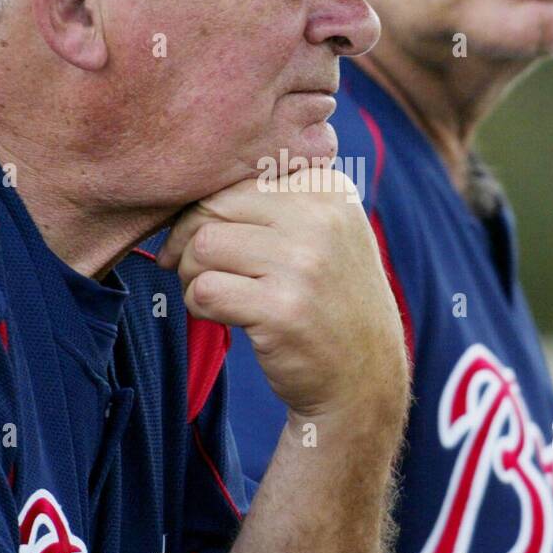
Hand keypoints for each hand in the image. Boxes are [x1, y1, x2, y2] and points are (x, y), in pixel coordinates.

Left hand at [156, 166, 407, 421]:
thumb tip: (188, 186)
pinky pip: (205, 290)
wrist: (364, 375)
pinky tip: (222, 316)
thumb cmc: (326, 298)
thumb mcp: (324, 230)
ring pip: (204, 246)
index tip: (202, 239)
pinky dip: (199, 305)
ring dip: (192, 275)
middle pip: (214, 207)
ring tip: (214, 294)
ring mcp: (304, 264)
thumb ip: (273, 199)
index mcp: (327, 187)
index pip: (236, 178)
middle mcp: (321, 218)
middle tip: (196, 270)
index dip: (205, 210)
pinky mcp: (282, 310)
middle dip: (189, 240)